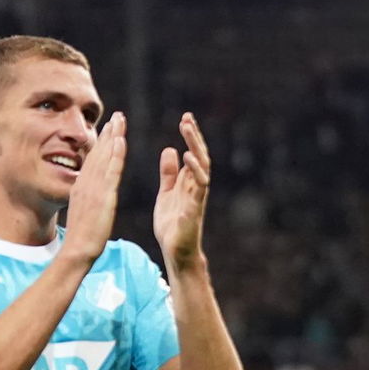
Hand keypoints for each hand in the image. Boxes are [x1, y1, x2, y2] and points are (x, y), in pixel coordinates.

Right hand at [62, 112, 125, 264]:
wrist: (78, 250)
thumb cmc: (81, 237)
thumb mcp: (82, 212)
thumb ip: (86, 198)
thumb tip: (89, 194)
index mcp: (81, 186)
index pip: (93, 159)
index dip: (101, 142)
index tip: (109, 128)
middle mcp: (86, 183)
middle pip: (99, 152)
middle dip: (108, 133)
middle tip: (117, 116)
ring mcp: (94, 188)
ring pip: (105, 156)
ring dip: (113, 136)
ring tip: (121, 120)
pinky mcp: (103, 196)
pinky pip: (110, 171)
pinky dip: (115, 154)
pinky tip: (120, 140)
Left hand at [153, 112, 210, 272]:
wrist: (175, 251)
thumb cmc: (172, 224)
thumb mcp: (166, 192)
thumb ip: (170, 173)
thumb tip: (170, 149)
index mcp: (188, 182)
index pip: (193, 154)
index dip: (191, 136)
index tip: (185, 118)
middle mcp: (196, 187)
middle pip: (200, 157)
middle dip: (194, 138)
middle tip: (187, 118)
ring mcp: (196, 199)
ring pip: (202, 170)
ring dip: (196, 152)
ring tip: (188, 135)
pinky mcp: (193, 212)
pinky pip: (197, 190)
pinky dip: (194, 175)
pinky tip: (188, 159)